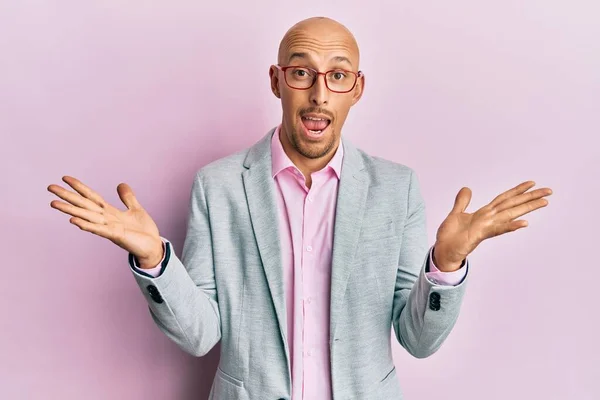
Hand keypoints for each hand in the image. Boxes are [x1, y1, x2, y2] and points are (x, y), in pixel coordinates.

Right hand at [48, 176, 163, 267]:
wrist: (153, 247)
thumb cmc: (143, 231)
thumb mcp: (136, 209)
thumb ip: (127, 198)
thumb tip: (120, 184)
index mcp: (110, 212)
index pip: (91, 196)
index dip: (79, 187)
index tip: (65, 177)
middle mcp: (106, 219)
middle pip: (83, 205)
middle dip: (67, 196)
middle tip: (50, 187)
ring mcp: (109, 228)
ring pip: (86, 216)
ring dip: (70, 210)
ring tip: (54, 203)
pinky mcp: (116, 236)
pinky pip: (98, 230)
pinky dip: (87, 225)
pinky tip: (74, 221)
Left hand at [433, 180, 552, 271]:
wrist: (443, 250)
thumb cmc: (450, 236)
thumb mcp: (455, 214)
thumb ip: (462, 202)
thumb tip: (467, 188)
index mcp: (484, 213)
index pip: (504, 199)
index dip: (517, 191)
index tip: (531, 183)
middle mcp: (489, 219)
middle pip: (513, 205)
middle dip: (530, 198)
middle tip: (549, 191)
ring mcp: (487, 227)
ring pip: (510, 215)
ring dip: (527, 208)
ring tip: (544, 202)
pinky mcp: (481, 235)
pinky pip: (498, 229)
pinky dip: (511, 226)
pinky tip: (524, 223)